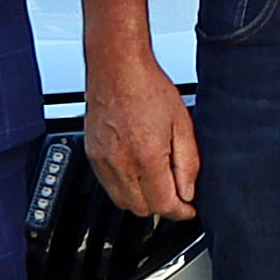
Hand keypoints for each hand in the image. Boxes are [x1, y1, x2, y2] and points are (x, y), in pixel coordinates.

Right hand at [85, 44, 197, 218]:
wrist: (117, 66)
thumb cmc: (147, 87)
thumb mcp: (182, 124)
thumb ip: (187, 163)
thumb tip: (188, 191)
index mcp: (146, 156)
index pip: (163, 205)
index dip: (180, 212)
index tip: (188, 209)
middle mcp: (120, 163)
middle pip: (141, 210)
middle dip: (161, 207)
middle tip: (175, 195)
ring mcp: (102, 160)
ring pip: (122, 202)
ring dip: (141, 200)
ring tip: (156, 183)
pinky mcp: (92, 154)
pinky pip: (107, 186)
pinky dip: (124, 187)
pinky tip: (137, 171)